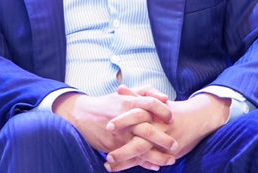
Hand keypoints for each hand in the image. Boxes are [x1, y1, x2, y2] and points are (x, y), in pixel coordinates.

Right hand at [52, 88, 176, 167]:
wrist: (82, 115)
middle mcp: (125, 119)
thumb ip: (144, 92)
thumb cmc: (106, 104)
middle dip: (164, 139)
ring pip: (142, 147)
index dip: (163, 110)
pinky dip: (145, 163)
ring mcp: (120, 135)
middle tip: (176, 144)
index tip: (171, 117)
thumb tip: (164, 97)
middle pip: (148, 129)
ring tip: (170, 160)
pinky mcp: (114, 147)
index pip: (150, 104)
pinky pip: (132, 157)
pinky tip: (155, 166)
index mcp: (128, 103)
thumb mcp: (124, 94)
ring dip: (158, 156)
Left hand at [107, 92, 230, 170]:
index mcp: (152, 112)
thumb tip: (120, 89)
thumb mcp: (153, 99)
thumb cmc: (169, 108)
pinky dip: (139, 165)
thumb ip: (136, 96)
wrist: (196, 119)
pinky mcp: (168, 153)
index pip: (135, 114)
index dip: (121, 121)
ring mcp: (163, 142)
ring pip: (143, 154)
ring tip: (109, 165)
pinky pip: (152, 161)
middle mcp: (157, 128)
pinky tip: (124, 168)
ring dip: (126, 161)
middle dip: (123, 149)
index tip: (108, 127)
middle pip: (139, 140)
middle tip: (107, 156)